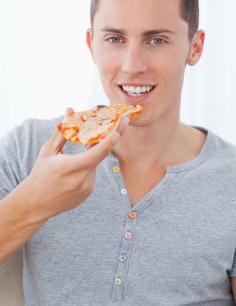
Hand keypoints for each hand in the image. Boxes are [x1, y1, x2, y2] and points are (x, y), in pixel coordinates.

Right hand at [23, 107, 128, 221]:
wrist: (36, 204)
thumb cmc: (40, 174)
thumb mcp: (48, 151)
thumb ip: (63, 131)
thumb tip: (70, 111)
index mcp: (69, 168)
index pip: (93, 154)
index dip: (108, 142)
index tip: (117, 130)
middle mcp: (81, 180)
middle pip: (100, 156)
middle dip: (110, 139)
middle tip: (120, 123)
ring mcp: (86, 188)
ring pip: (95, 163)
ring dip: (91, 155)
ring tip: (74, 157)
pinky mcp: (88, 192)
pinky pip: (92, 173)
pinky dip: (87, 166)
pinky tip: (73, 170)